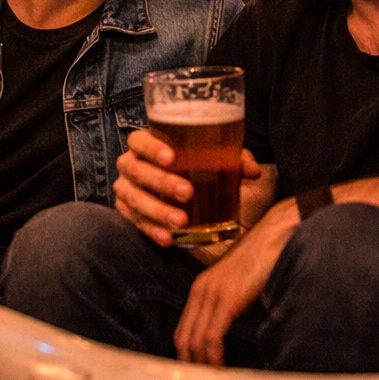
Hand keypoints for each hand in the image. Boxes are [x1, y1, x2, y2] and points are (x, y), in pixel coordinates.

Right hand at [113, 129, 263, 247]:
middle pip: (138, 170)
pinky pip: (135, 221)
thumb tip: (252, 170)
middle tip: (187, 192)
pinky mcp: (126, 211)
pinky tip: (168, 238)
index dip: (152, 148)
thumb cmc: (191, 164)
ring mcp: (126, 188)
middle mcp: (130, 164)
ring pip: (134, 198)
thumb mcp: (211, 157)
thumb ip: (232, 158)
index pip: (140, 140)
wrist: (170, 185)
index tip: (171, 158)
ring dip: (157, 210)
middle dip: (161, 182)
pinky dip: (151, 230)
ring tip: (180, 221)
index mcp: (145, 144)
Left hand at [174, 197, 298, 365]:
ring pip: (195, 341)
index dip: (187, 357)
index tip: (199, 376)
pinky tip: (223, 368)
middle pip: (183, 339)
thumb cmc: (263, 263)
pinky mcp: (226, 298)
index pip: (183, 332)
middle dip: (191, 366)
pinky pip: (211, 336)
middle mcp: (200, 291)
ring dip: (203, 366)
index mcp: (200, 289)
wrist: (276, 236)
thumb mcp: (239, 288)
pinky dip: (214, 357)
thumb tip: (230, 338)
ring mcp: (211, 293)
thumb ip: (229, 308)